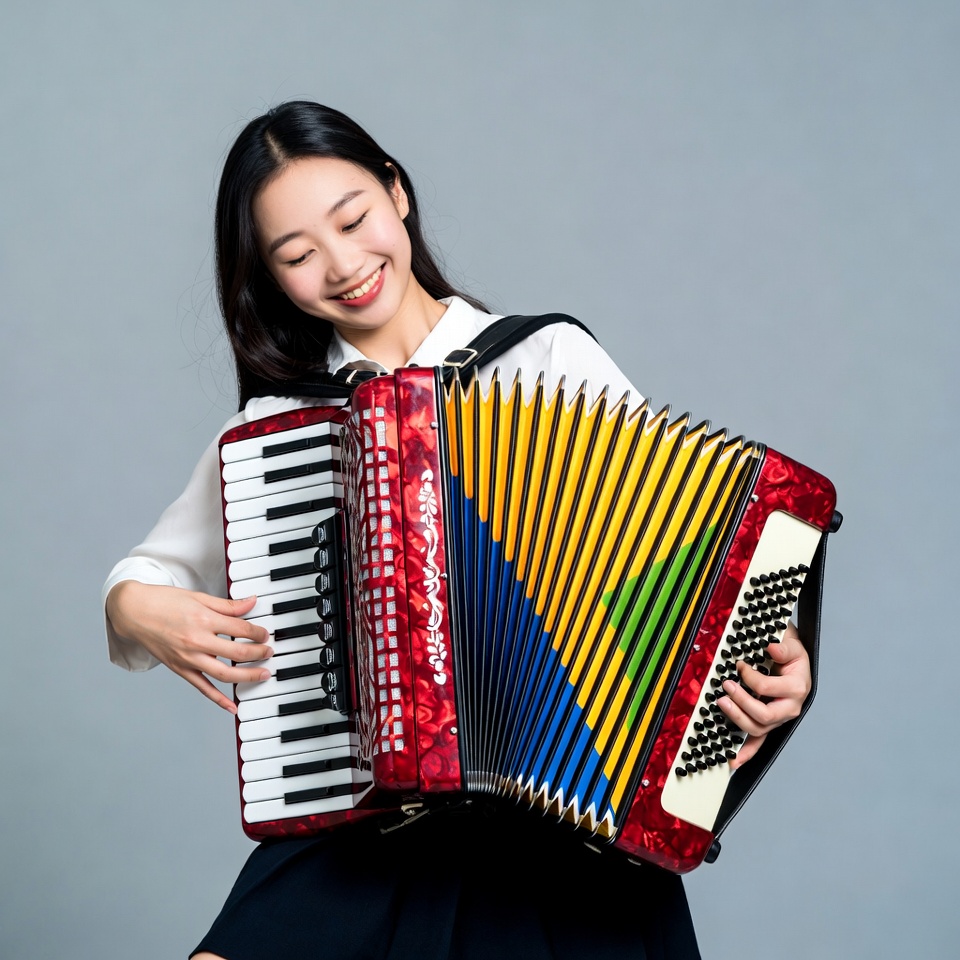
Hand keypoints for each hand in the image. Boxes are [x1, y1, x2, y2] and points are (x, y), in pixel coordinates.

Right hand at [106, 581, 271, 712]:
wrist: (134, 612)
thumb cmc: (165, 601)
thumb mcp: (199, 597)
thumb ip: (227, 605)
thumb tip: (251, 602)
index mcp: (203, 619)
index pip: (240, 629)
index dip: (258, 633)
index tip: (265, 634)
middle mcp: (196, 641)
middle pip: (236, 652)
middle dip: (258, 653)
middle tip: (269, 652)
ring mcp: (187, 658)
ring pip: (223, 673)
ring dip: (247, 676)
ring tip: (263, 675)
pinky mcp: (180, 669)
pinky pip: (202, 687)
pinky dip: (218, 699)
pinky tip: (233, 706)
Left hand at [715, 621, 811, 768]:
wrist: (794, 659)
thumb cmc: (791, 652)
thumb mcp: (791, 644)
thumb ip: (784, 647)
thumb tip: (772, 648)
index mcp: (797, 687)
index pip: (767, 688)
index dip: (749, 677)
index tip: (739, 665)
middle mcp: (790, 707)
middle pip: (764, 715)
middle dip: (741, 702)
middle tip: (726, 687)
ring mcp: (780, 718)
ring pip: (758, 729)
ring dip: (737, 719)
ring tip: (722, 703)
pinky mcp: (770, 723)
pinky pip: (759, 742)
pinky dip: (746, 753)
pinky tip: (733, 760)